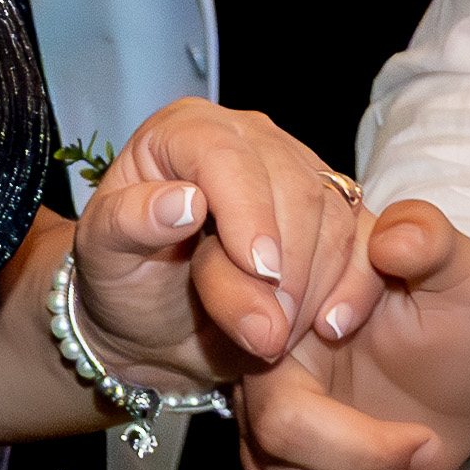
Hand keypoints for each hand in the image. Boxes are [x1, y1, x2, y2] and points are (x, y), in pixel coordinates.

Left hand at [69, 101, 376, 393]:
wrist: (157, 327)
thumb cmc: (124, 280)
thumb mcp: (102, 256)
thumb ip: (130, 223)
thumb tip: (184, 202)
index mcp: (184, 131)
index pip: (227, 155)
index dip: (248, 212)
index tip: (258, 270)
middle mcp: (247, 138)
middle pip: (292, 185)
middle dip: (284, 265)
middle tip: (263, 331)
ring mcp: (297, 172)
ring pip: (335, 215)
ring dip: (311, 286)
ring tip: (273, 338)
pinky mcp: (334, 213)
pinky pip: (366, 242)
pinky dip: (355, 287)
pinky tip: (329, 327)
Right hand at [228, 199, 469, 469]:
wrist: (465, 370)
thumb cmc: (458, 317)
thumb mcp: (465, 273)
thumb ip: (433, 240)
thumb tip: (395, 239)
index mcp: (290, 310)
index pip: (268, 362)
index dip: (339, 417)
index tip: (425, 442)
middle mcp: (265, 372)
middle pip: (280, 440)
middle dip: (368, 466)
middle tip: (442, 462)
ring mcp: (271, 429)